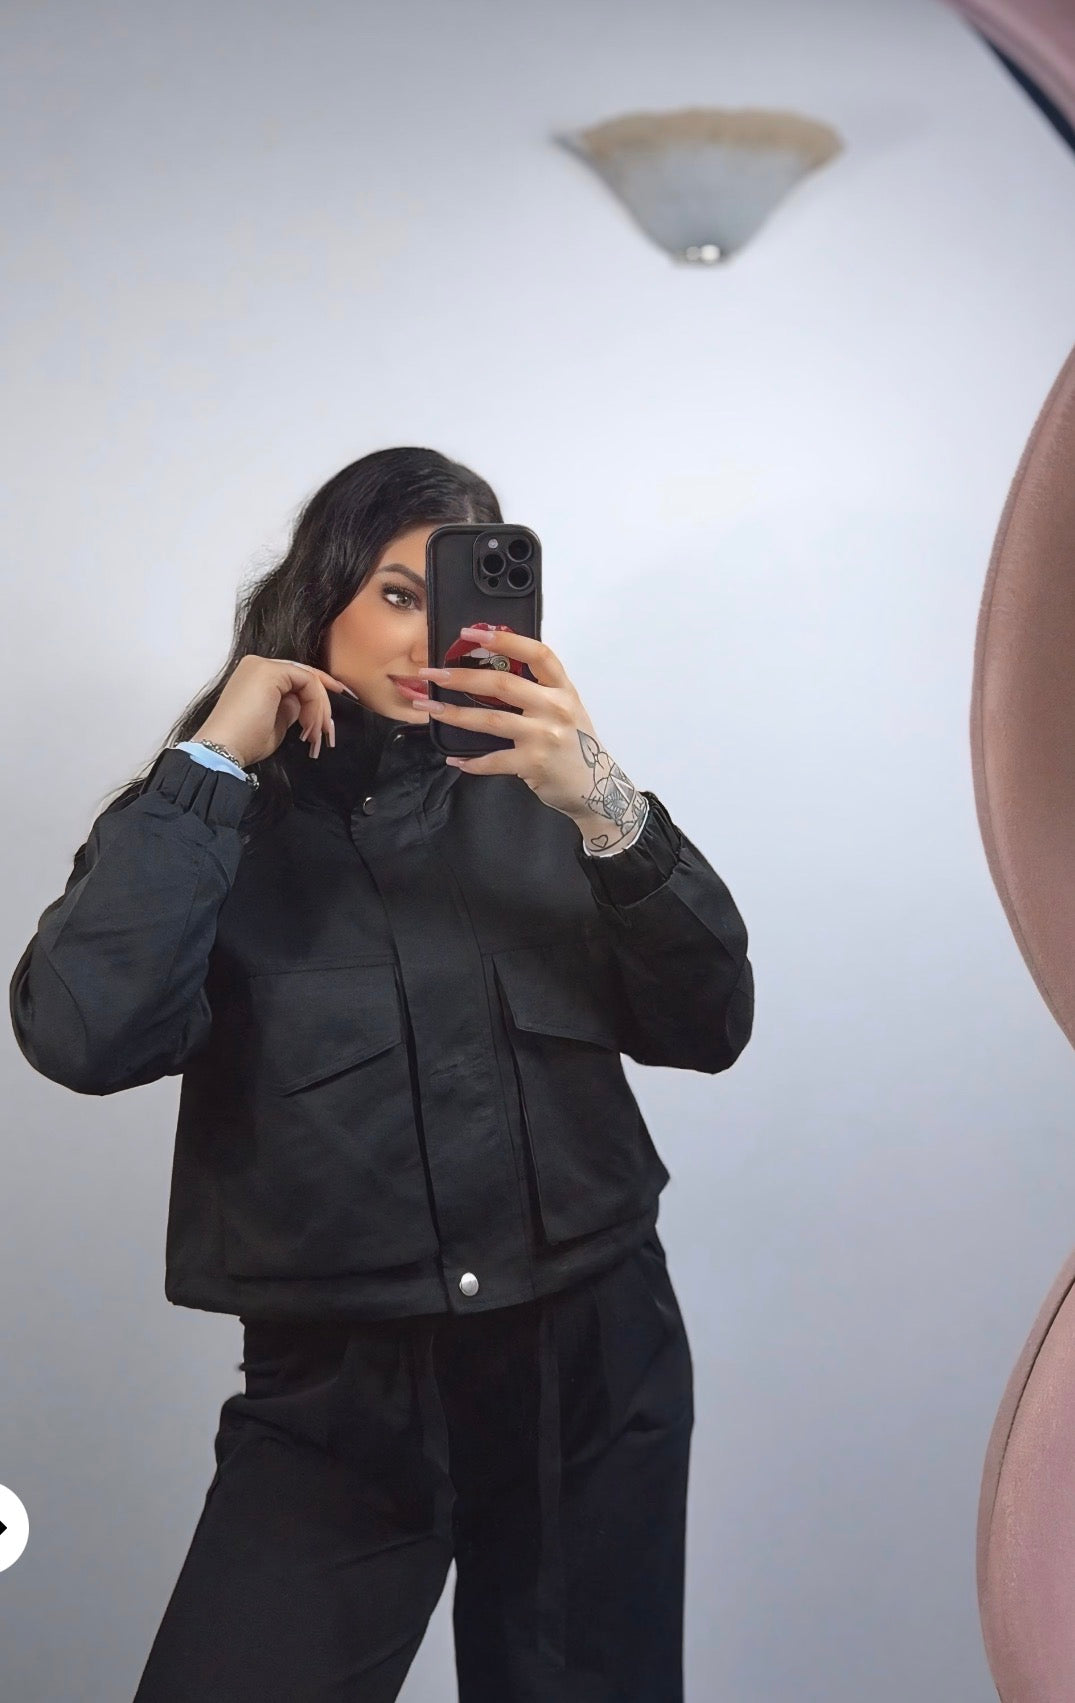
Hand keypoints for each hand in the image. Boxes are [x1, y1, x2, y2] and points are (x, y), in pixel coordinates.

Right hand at [192, 654, 357, 767]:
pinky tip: (311, 724)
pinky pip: (306, 680)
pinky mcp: (269, 670)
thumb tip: (303, 706)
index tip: (328, 722)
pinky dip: (315, 702)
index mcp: (256, 676)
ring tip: (317, 734)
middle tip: (326, 732)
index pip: (296, 680)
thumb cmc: (244, 742)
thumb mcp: (276, 724)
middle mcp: (258, 665)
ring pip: (308, 678)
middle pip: (304, 677)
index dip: (317, 698)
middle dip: (322, 704)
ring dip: (319, 707)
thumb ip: (291, 709)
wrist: (222, 748)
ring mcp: (263, 665)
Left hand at [415, 627, 646, 848]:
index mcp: (563, 689)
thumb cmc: (575, 745)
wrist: (596, 786)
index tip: (472, 633)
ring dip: (456, 714)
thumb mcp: (566, 708)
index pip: (537, 654)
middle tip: (432, 673)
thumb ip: (539, 688)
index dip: (505, 639)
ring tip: (430, 708)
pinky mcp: (533, 764)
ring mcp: (544, 737)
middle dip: (462, 677)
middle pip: (503, 685)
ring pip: (491, 720)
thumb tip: (494, 668)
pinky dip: (472, 761)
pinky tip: (455, 760)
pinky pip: (493, 760)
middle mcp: (555, 709)